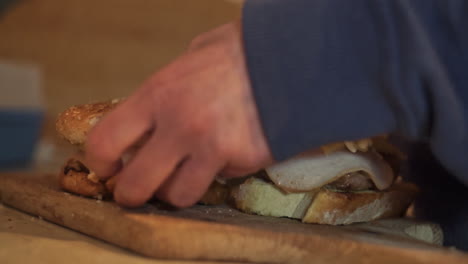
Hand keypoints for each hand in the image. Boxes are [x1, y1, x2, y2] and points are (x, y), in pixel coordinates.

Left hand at [85, 21, 273, 207]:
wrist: (292, 56)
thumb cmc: (241, 50)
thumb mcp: (194, 54)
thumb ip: (170, 83)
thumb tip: (158, 102)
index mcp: (159, 94)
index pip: (106, 141)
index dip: (101, 163)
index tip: (109, 169)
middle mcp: (179, 126)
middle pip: (135, 185)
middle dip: (131, 194)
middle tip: (137, 190)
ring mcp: (211, 148)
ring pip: (178, 196)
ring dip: (178, 189)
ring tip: (187, 173)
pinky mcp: (242, 161)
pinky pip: (221, 180)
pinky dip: (221, 172)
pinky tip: (231, 150)